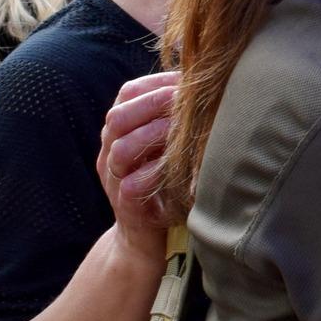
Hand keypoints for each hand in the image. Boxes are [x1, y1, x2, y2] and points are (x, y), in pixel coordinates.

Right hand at [97, 71, 180, 245]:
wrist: (144, 240)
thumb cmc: (164, 184)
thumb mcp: (166, 146)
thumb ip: (175, 119)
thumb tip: (209, 84)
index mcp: (121, 132)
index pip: (128, 94)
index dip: (157, 82)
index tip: (188, 79)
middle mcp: (111, 153)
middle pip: (118, 117)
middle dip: (154, 104)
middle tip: (185, 101)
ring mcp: (115, 180)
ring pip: (120, 150)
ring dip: (155, 135)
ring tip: (181, 130)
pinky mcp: (126, 206)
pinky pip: (133, 185)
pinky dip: (157, 173)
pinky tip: (178, 165)